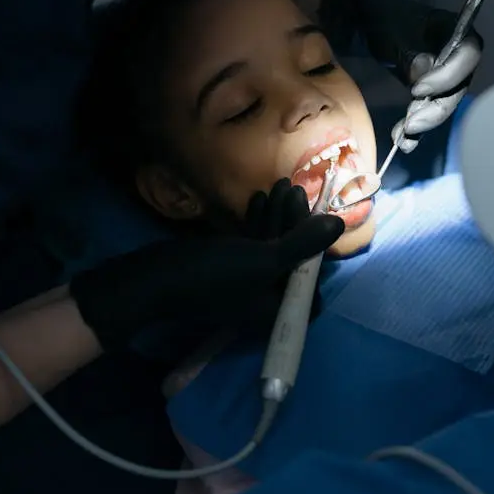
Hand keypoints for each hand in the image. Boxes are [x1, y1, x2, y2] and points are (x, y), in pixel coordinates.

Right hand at [69, 179, 344, 348]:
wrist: (155, 279)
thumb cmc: (212, 274)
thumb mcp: (264, 258)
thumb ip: (303, 244)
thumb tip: (339, 224)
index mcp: (279, 309)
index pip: (311, 282)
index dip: (317, 251)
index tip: (318, 216)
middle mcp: (265, 300)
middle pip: (292, 260)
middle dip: (296, 223)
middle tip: (295, 188)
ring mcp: (245, 285)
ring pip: (271, 248)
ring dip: (277, 217)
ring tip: (279, 184)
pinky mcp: (226, 269)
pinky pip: (251, 245)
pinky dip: (258, 223)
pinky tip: (258, 198)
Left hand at [317, 0, 483, 152]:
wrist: (369, 22)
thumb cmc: (383, 18)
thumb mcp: (392, 30)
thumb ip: (409, 51)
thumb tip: (424, 72)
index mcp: (453, 29)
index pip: (468, 54)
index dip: (448, 75)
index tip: (418, 90)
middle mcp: (456, 55)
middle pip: (458, 86)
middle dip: (436, 109)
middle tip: (411, 125)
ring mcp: (445, 75)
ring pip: (444, 103)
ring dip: (424, 123)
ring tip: (402, 138)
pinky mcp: (430, 91)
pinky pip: (428, 110)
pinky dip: (416, 128)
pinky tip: (403, 142)